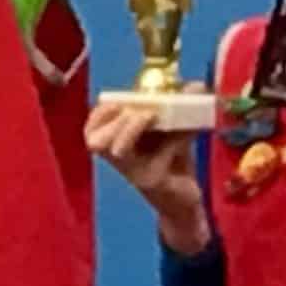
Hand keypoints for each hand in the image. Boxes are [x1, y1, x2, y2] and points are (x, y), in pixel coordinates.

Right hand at [84, 102, 207, 251]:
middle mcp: (119, 162)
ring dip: (133, 127)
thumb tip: (194, 85)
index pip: (91, 130)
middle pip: (97, 140)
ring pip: (119, 149)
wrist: (186, 200)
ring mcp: (134, 174)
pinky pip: (159, 156)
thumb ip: (174, 111)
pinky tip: (189, 134)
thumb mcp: (170, 133)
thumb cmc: (172, 163)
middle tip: (146, 111)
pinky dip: (175, 140)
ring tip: (153, 117)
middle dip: (119, 118)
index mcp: (115, 147)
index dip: (100, 114)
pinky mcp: (153, 182)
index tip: (119, 101)